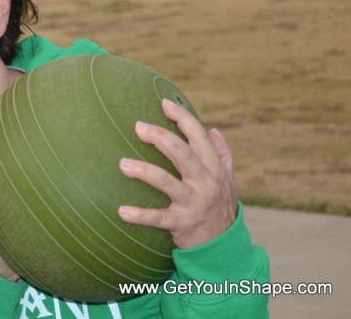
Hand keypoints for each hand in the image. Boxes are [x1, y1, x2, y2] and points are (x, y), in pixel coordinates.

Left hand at [118, 98, 237, 248]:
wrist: (224, 247)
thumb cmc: (220, 207)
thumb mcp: (228, 181)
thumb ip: (222, 155)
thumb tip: (213, 130)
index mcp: (215, 169)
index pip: (199, 138)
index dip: (183, 118)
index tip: (164, 103)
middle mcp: (206, 183)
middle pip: (182, 154)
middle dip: (160, 137)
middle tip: (138, 126)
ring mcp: (193, 203)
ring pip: (167, 182)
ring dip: (144, 171)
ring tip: (122, 164)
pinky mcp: (182, 223)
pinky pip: (158, 218)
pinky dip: (140, 215)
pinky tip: (122, 211)